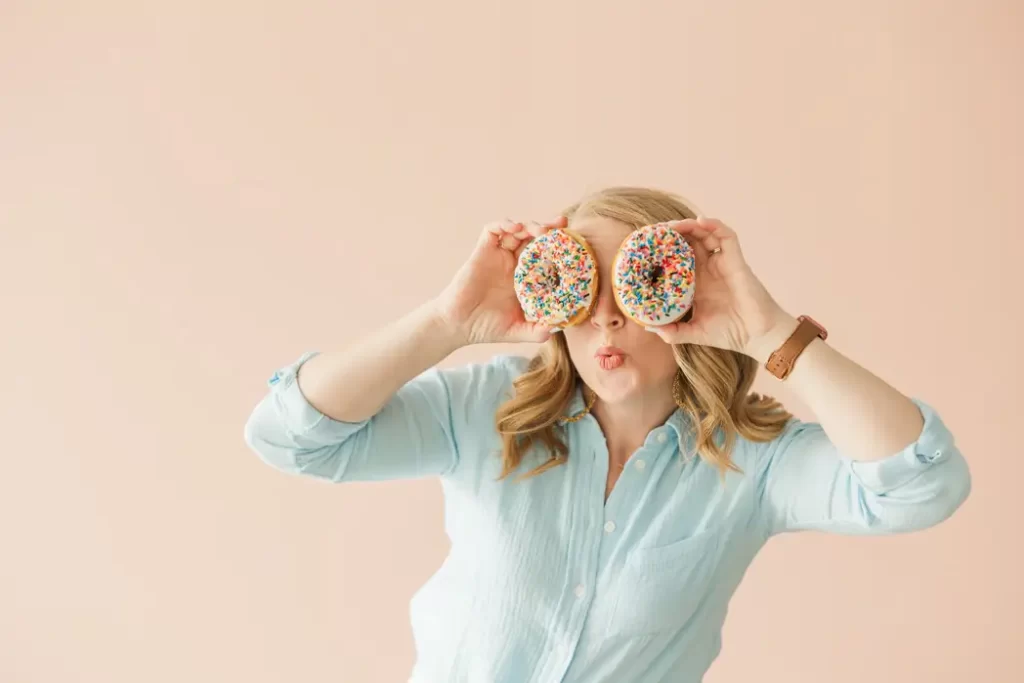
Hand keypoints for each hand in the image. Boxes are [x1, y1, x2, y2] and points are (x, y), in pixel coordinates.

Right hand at [434, 216, 568, 345]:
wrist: (458, 327)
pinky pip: (492, 230)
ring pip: (517, 230)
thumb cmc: (487, 328)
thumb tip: (558, 328)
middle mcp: (513, 263)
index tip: (574, 243)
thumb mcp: (519, 331)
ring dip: (530, 225)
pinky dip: (504, 224)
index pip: (546, 256)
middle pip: (534, 237)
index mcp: (525, 278)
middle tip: (563, 226)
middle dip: (549, 228)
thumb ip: (538, 331)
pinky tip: (515, 228)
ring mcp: (497, 256)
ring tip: (541, 230)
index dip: (559, 247)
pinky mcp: (481, 252)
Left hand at [645, 217, 796, 360]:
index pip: (677, 259)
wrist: (757, 337)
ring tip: (672, 226)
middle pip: (689, 242)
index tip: (647, 247)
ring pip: (705, 234)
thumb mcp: (694, 333)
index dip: (663, 251)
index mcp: (697, 283)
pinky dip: (714, 225)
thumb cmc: (729, 333)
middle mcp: (708, 270)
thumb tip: (649, 327)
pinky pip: (727, 236)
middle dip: (673, 234)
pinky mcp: (736, 261)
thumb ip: (673, 331)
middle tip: (656, 232)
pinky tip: (700, 221)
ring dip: (689, 226)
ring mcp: (722, 263)